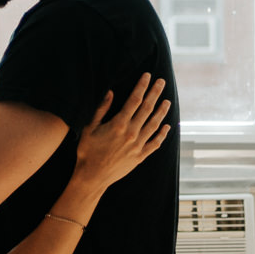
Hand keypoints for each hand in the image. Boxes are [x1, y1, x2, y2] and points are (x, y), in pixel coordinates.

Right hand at [72, 73, 170, 191]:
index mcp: (118, 124)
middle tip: (161, 82)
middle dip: (155, 93)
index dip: (142, 86)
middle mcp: (131, 133)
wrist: (92, 177)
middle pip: (147, 109)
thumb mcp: (89, 127)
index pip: (134, 100)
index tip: (147, 76)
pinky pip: (154, 143)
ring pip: (154, 125)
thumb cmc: (87, 151)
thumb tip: (110, 92)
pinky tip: (167, 127)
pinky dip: (162, 135)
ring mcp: (137, 145)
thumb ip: (101, 109)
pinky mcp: (140, 156)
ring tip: (167, 101)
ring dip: (161, 112)